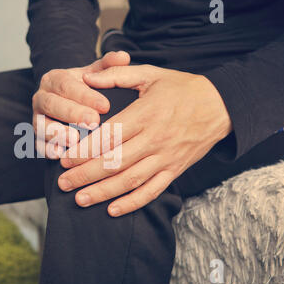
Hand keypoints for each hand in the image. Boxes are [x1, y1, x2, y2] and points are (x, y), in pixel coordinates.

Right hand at [32, 51, 129, 158]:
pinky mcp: (37, 138)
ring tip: (75, 140)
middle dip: (73, 114)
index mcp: (54, 79)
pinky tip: (61, 154)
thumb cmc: (86, 90)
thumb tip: (124, 57)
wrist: (68, 104)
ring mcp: (37, 118)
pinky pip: (39, 145)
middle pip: (52, 104)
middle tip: (93, 122)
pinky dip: (48, 150)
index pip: (66, 85)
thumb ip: (108, 65)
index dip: (85, 96)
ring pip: (42, 125)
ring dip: (58, 133)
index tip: (105, 106)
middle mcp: (41, 97)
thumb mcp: (96, 75)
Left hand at [57, 65, 231, 216]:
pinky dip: (133, 203)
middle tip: (62, 183)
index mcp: (145, 114)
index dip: (84, 150)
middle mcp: (155, 139)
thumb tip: (86, 78)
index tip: (64, 158)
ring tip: (79, 199)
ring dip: (103, 192)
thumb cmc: (181, 88)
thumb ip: (117, 75)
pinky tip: (113, 210)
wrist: (221, 105)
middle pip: (115, 162)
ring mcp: (165, 157)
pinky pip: (153, 191)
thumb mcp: (150, 73)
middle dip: (85, 175)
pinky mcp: (174, 170)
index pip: (109, 136)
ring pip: (130, 180)